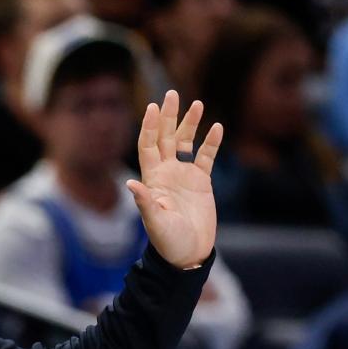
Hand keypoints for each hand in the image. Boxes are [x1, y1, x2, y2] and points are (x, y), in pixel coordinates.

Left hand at [126, 90, 222, 268]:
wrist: (188, 254)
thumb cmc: (168, 241)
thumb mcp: (155, 222)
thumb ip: (145, 202)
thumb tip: (131, 184)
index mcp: (152, 179)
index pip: (148, 146)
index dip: (150, 127)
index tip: (153, 107)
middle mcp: (166, 172)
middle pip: (165, 137)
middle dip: (168, 116)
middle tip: (172, 94)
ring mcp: (184, 175)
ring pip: (185, 143)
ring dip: (190, 124)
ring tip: (197, 104)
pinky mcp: (201, 182)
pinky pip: (206, 157)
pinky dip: (211, 143)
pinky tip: (217, 128)